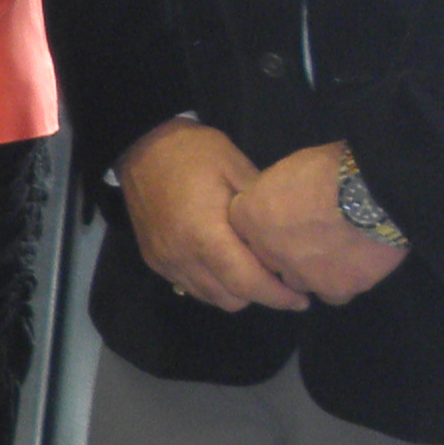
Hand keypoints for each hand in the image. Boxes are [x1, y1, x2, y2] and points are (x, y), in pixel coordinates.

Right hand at [115, 119, 309, 310]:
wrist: (141, 145)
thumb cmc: (194, 153)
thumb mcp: (238, 168)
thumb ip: (261, 209)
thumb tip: (286, 239)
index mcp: (205, 234)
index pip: (247, 283)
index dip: (278, 296)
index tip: (302, 298)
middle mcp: (182, 256)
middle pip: (231, 299)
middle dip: (260, 295)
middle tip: (280, 280)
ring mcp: (165, 261)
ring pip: (210, 297)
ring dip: (235, 292)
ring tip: (252, 272)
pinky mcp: (154, 260)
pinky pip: (191, 287)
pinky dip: (212, 284)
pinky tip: (223, 264)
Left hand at [227, 142, 408, 304]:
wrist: (371, 193)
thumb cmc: (327, 169)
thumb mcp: (285, 168)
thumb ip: (271, 192)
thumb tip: (275, 201)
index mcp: (248, 217)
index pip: (243, 229)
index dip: (264, 223)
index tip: (282, 216)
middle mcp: (266, 252)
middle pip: (268, 259)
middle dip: (283, 250)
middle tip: (309, 234)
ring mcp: (300, 276)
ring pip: (298, 280)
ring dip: (310, 269)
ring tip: (334, 249)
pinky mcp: (335, 290)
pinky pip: (332, 293)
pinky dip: (339, 282)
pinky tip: (352, 267)